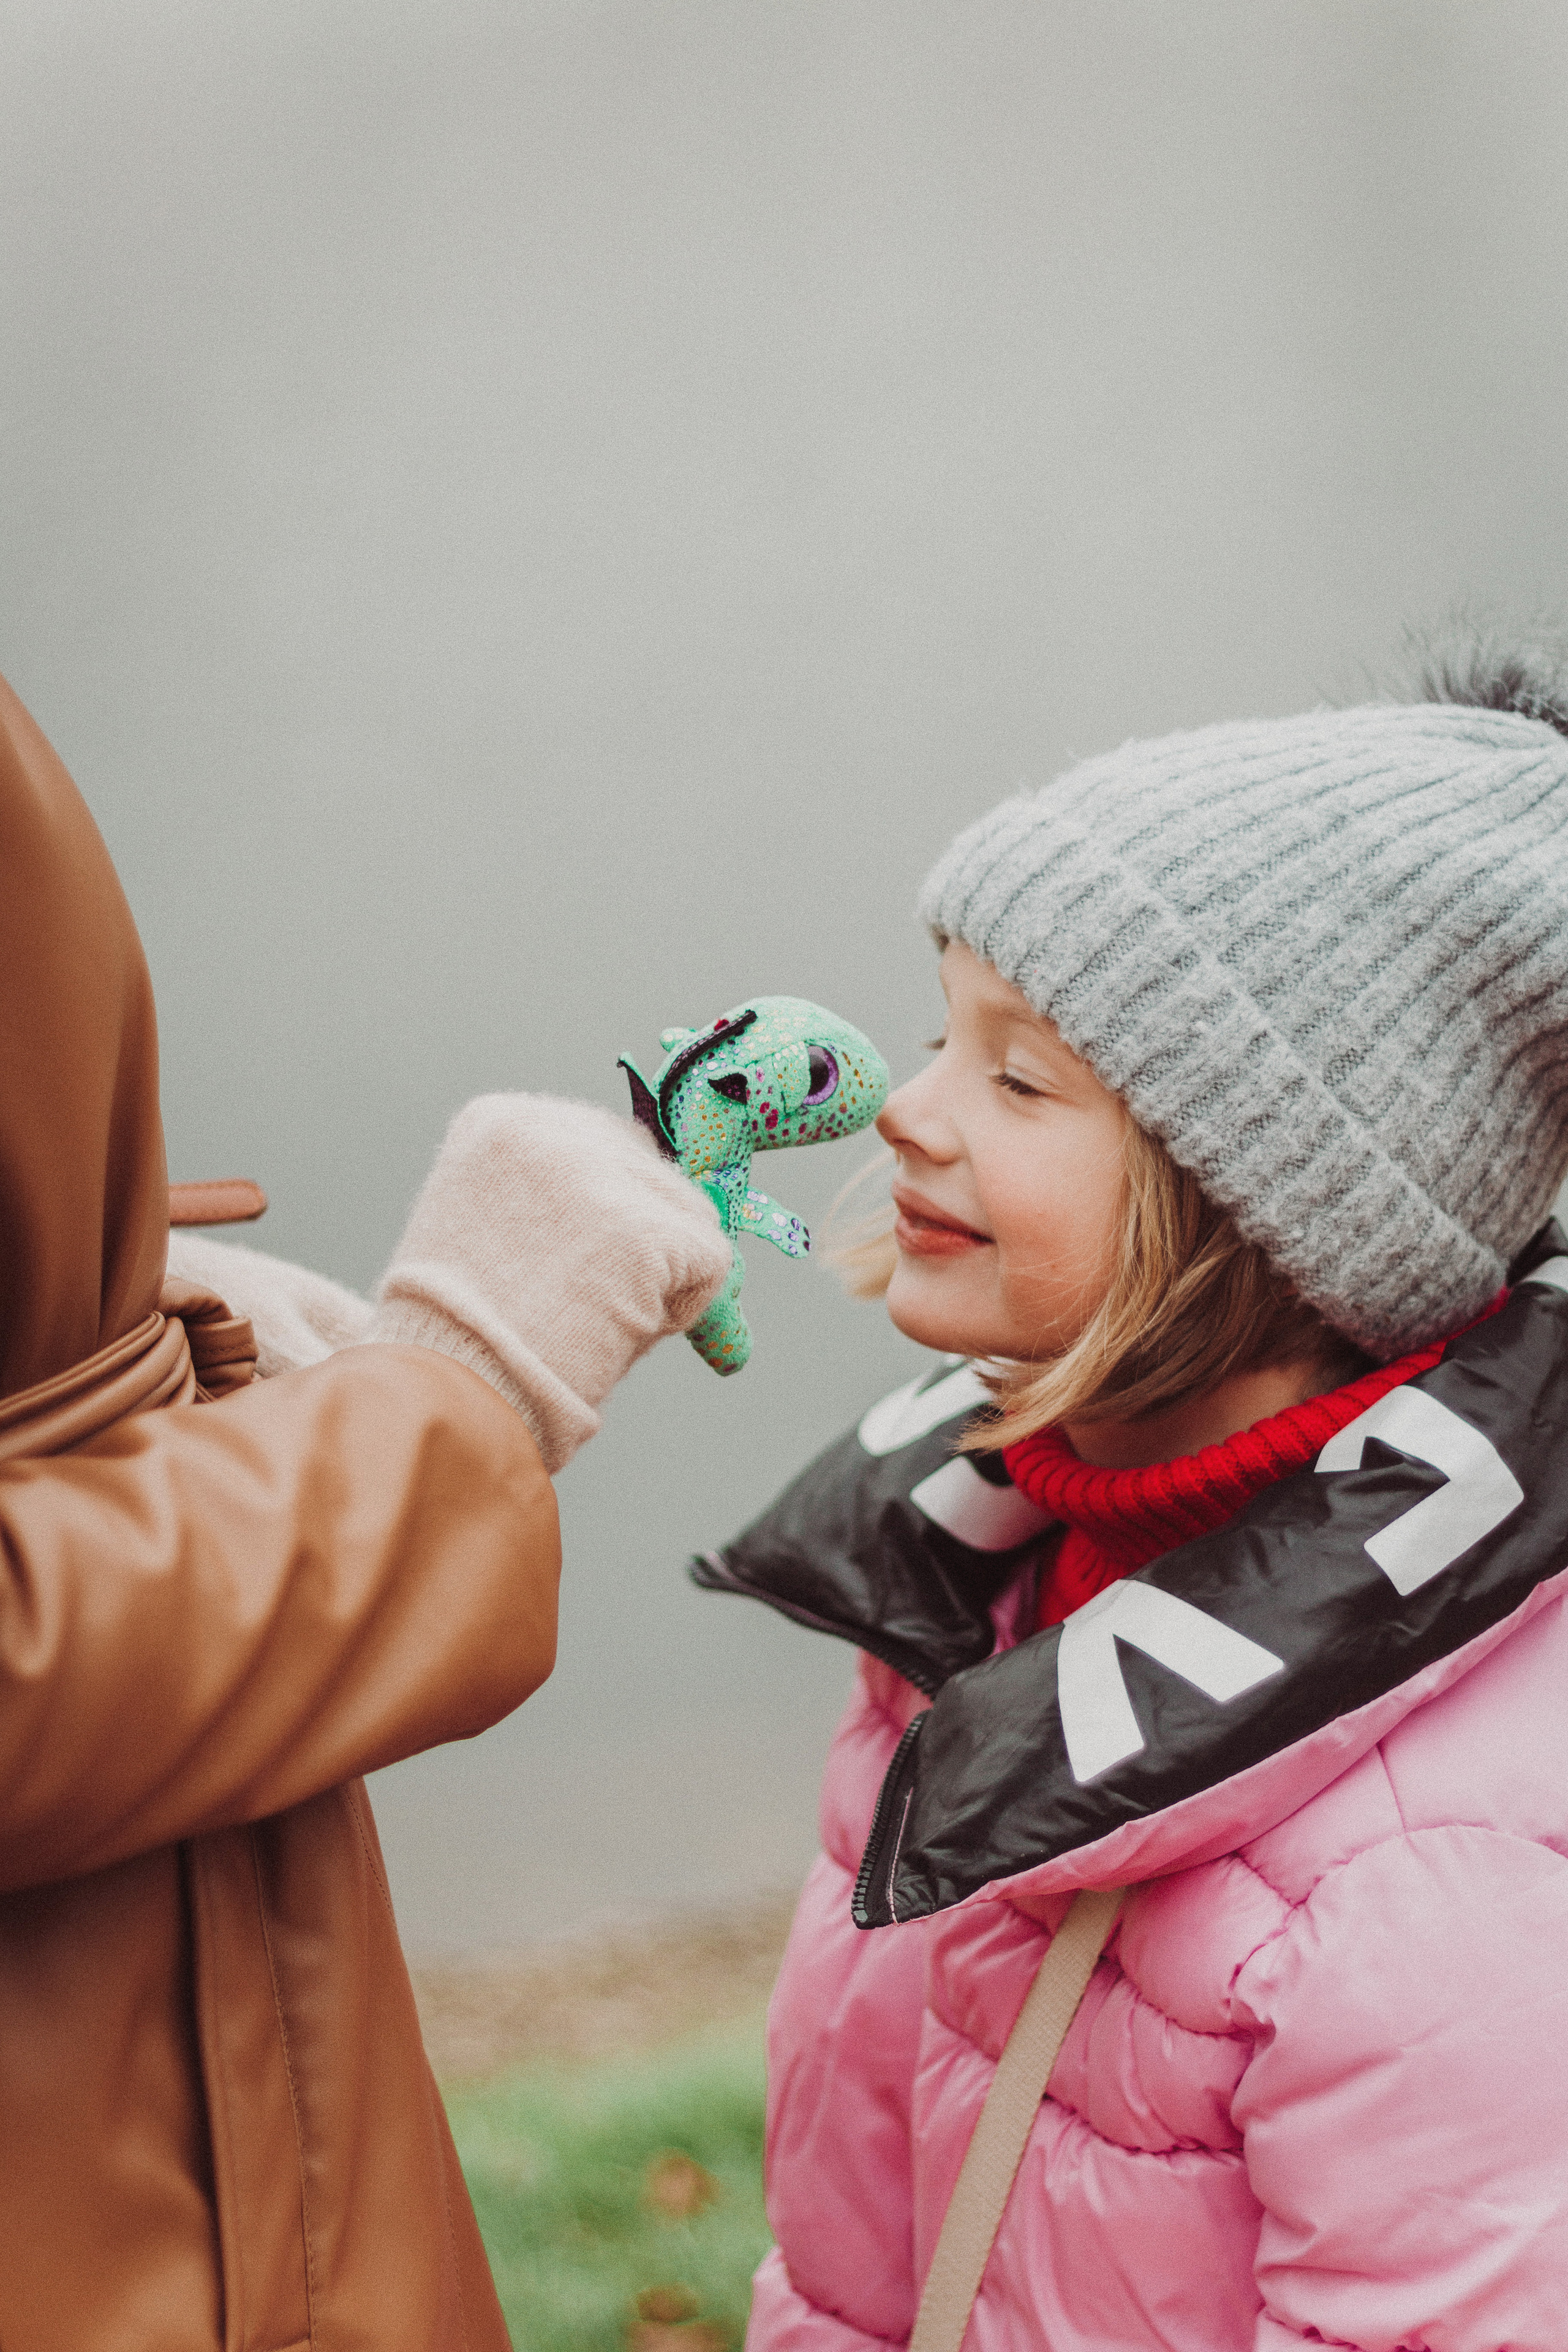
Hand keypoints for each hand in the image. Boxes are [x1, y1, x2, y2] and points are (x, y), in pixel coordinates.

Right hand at [370, 1095, 730, 1470]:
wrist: (445, 1397)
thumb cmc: (460, 1337)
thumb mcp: (486, 1226)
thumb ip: (557, 1197)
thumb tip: (649, 1201)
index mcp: (497, 1122)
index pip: (601, 1141)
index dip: (605, 1214)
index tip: (569, 1264)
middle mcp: (545, 1130)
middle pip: (650, 1168)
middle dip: (641, 1240)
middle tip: (586, 1303)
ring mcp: (596, 1176)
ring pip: (689, 1213)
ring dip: (662, 1276)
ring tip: (591, 1319)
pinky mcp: (643, 1231)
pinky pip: (711, 1261)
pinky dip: (685, 1308)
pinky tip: (618, 1334)